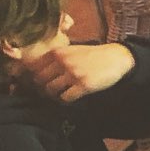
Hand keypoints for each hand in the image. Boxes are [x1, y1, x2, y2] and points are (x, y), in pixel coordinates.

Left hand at [20, 42, 134, 101]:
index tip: (38, 81)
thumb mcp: (72, 50)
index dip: (33, 76)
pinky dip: (66, 100)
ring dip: (54, 94)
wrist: (116, 58)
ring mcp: (73, 73)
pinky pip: (66, 97)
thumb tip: (37, 70)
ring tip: (61, 94)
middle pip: (40, 80)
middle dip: (43, 87)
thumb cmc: (94, 55)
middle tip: (49, 90)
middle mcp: (63, 61)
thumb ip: (57, 57)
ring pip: (51, 90)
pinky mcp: (83, 85)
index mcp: (58, 52)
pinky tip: (72, 96)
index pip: (34, 67)